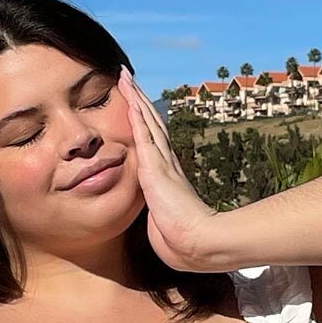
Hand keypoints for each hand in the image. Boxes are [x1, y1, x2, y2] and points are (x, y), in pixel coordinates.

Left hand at [117, 64, 224, 272]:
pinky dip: (136, 114)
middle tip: (128, 80)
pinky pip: (143, 134)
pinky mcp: (155, 168)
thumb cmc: (181, 243)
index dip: (145, 123)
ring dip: (136, 99)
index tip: (137, 105)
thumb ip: (159, 219)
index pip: (154, 143)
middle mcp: (166, 164)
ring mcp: (162, 163)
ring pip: (147, 122)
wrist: (197, 245)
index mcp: (168, 177)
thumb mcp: (163, 226)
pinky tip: (129, 97)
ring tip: (125, 77)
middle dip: (139, 101)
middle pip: (151, 123)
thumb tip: (160, 226)